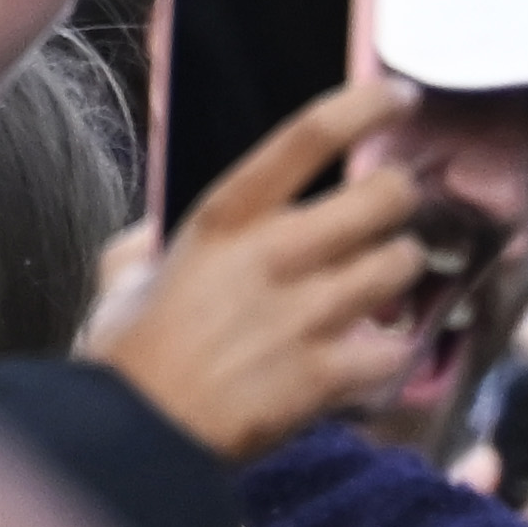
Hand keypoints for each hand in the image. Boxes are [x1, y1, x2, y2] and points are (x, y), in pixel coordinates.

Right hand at [73, 75, 427, 457]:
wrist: (139, 431)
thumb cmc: (126, 351)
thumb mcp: (125, 273)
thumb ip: (152, 241)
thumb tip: (160, 232)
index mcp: (224, 217)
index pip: (307, 137)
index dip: (364, 107)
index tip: (400, 96)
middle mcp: (275, 253)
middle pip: (384, 199)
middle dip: (400, 202)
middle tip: (393, 216)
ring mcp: (310, 312)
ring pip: (402, 267)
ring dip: (399, 274)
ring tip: (375, 290)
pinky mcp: (332, 371)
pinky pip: (399, 346)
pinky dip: (393, 350)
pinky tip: (369, 353)